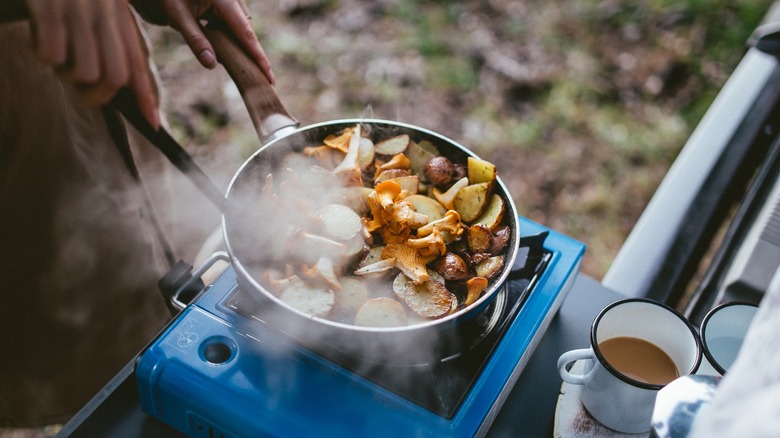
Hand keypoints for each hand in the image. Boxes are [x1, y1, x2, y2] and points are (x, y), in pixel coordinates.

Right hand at [25, 0, 159, 127]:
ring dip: (66, 75)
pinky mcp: (50, 8)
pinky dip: (43, 56)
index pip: (136, 62)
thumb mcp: (99, 4)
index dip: (146, 95)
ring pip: (86, 72)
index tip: (155, 123)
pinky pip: (53, 54)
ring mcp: (78, 11)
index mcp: (117, 14)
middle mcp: (104, 14)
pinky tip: (38, 39)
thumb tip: (115, 79)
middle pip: (115, 78)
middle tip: (77, 86)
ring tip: (54, 55)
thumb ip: (109, 34)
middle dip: (96, 96)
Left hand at [161, 0, 274, 84]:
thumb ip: (195, 40)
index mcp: (225, 0)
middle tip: (252, 75)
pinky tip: (214, 35)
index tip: (270, 76)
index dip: (259, 57)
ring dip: (234, 42)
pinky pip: (235, 22)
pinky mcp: (230, 2)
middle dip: (247, 53)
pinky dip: (229, 34)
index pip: (246, 33)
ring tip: (222, 51)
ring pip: (241, 27)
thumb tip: (212, 65)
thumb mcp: (178, 15)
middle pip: (247, 32)